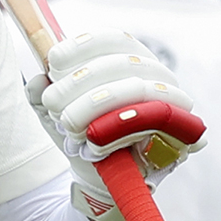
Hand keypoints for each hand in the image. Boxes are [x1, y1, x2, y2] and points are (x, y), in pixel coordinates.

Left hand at [27, 30, 203, 220]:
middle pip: (122, 63)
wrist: (102, 181)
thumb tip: (38, 81)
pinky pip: (158, 122)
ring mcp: (174, 103)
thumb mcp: (55, 112)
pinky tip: (95, 140)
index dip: (84, 45)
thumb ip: (42, 93)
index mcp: (131, 60)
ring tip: (68, 124)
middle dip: (80, 82)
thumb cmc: (82, 135)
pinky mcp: (182, 133)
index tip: (53, 61)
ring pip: (138, 88)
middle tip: (52, 103)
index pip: (113, 39)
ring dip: (96, 104)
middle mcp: (158, 75)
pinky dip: (122, 128)